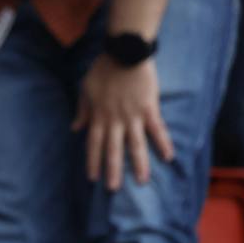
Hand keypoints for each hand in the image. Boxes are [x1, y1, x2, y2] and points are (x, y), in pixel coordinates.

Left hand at [72, 55, 173, 191]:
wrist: (124, 53)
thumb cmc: (103, 70)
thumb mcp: (85, 90)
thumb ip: (82, 111)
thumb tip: (75, 129)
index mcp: (98, 116)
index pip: (94, 144)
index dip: (93, 161)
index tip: (92, 178)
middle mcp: (115, 120)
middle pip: (113, 150)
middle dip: (112, 171)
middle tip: (112, 190)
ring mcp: (133, 116)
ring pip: (135, 145)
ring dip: (138, 164)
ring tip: (141, 182)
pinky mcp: (149, 109)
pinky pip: (157, 129)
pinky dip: (163, 143)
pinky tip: (168, 157)